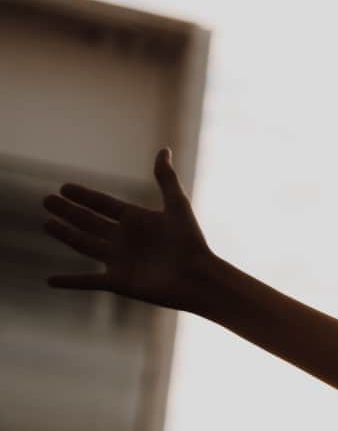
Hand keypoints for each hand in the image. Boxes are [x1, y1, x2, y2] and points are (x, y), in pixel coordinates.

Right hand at [40, 148, 217, 314]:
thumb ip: (166, 178)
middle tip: (46, 201)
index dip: (84, 196)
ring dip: (65, 235)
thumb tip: (164, 148)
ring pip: (84, 245)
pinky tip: (51, 281)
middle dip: (68, 212)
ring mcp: (120, 261)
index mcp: (137, 220)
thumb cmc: (191, 242)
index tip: (64, 187)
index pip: (103, 204)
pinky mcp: (118, 282)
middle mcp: (125, 240)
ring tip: (47, 224)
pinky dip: (70, 282)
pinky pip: (88, 281)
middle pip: (89, 222)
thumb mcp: (177, 205)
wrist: (198, 278)